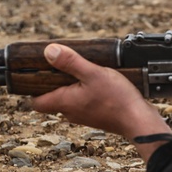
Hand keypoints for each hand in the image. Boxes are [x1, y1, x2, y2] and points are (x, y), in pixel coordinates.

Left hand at [30, 44, 171, 157]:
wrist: (139, 120)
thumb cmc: (117, 100)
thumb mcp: (93, 74)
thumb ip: (70, 62)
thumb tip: (48, 51)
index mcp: (64, 103)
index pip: (36, 102)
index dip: (32, 88)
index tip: (36, 73)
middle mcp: (71, 112)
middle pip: (53, 97)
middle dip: (55, 81)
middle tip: (64, 65)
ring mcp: (84, 115)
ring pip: (69, 99)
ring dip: (73, 85)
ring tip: (84, 71)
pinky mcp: (97, 115)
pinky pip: (84, 101)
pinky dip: (86, 91)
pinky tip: (98, 81)